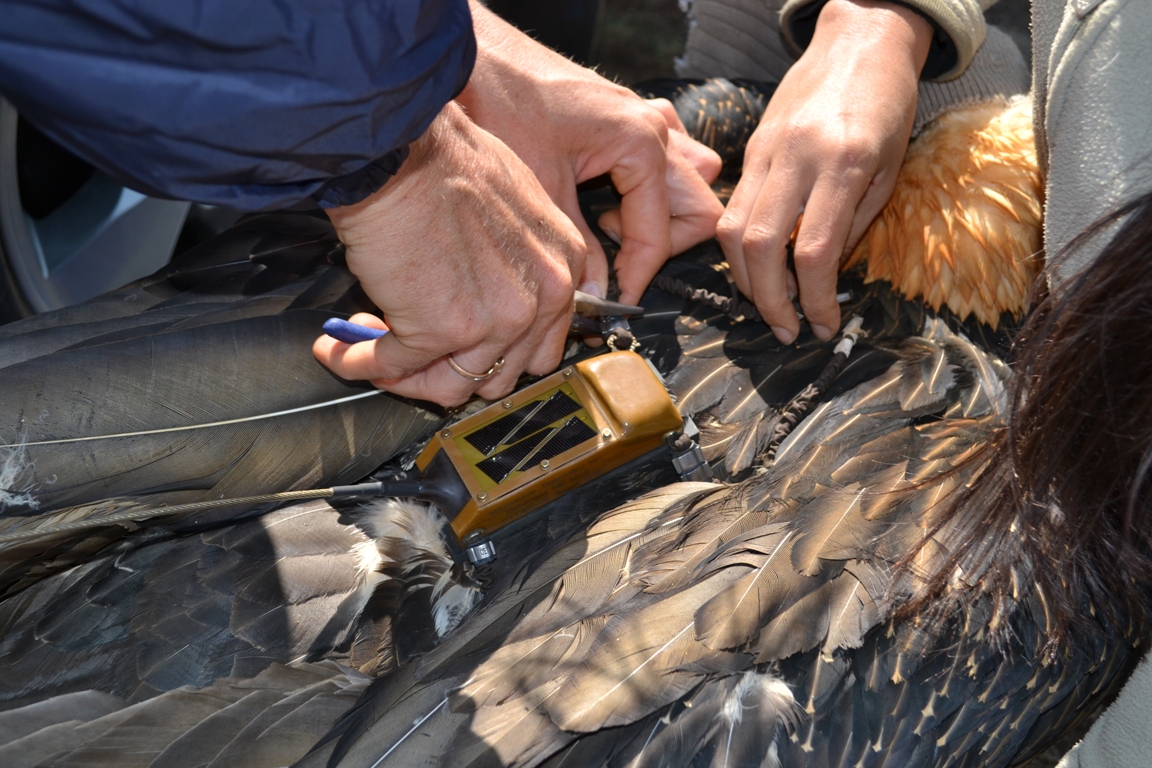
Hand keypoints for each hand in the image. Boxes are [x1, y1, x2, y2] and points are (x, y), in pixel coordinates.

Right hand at [313, 102, 584, 406]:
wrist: (400, 145)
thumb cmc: (444, 157)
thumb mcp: (515, 206)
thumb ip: (516, 261)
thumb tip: (485, 295)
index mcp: (564, 269)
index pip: (540, 347)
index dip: (492, 352)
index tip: (459, 347)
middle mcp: (540, 300)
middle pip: (500, 376)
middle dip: (451, 371)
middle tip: (414, 355)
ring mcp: (493, 321)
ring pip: (451, 387)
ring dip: (405, 376)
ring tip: (372, 349)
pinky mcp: (440, 330)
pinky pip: (393, 367)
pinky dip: (358, 363)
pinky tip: (338, 348)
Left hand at [460, 0, 722, 304]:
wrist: (472, 60)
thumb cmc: (502, 102)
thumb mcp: (542, 191)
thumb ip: (578, 249)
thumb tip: (596, 295)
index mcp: (641, 142)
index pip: (662, 232)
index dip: (640, 274)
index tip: (617, 301)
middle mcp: (655, 126)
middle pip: (698, 207)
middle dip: (664, 244)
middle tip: (617, 261)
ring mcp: (646, 116)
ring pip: (691, 180)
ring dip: (664, 212)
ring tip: (608, 223)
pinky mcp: (628, 114)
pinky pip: (666, 157)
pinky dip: (648, 185)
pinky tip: (606, 195)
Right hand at [716, 0, 931, 341]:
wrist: (859, 42)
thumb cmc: (887, 107)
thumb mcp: (889, 169)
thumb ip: (854, 223)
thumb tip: (824, 279)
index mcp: (844, 164)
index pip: (816, 252)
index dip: (815, 300)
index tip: (823, 327)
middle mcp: (797, 158)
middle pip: (763, 247)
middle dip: (770, 301)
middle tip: (787, 331)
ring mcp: (766, 152)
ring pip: (734, 231)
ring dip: (746, 280)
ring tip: (769, 305)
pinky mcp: (750, 150)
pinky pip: (733, 210)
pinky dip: (740, 249)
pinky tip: (758, 268)